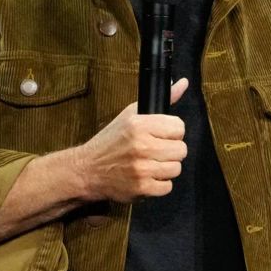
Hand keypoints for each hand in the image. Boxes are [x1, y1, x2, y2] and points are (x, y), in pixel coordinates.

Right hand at [72, 78, 189, 203]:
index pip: (179, 127)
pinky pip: (167, 187)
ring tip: (151, 164)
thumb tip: (183, 82)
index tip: (163, 135)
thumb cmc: (110, 141)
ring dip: (166, 168)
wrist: (87, 170)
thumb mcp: (132, 114)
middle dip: (171, 151)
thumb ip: (162, 100)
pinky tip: (148, 177)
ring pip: (176, 168)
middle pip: (181, 150)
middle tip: (156, 151)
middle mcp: (141, 146)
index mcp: (139, 125)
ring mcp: (142, 169)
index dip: (173, 132)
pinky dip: (159, 184)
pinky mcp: (141, 188)